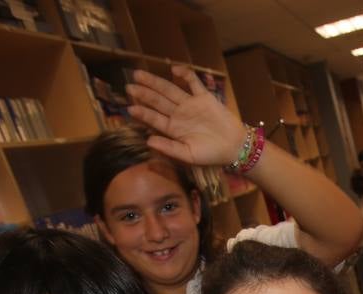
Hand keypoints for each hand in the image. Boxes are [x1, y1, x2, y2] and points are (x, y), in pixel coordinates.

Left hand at [126, 67, 245, 167]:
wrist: (234, 147)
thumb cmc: (211, 154)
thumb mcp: (189, 156)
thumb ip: (169, 149)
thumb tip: (148, 141)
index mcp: (174, 129)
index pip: (155, 118)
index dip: (143, 113)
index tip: (129, 108)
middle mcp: (179, 114)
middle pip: (158, 101)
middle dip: (144, 93)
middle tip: (128, 86)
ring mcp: (191, 104)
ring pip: (170, 89)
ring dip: (155, 82)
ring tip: (139, 75)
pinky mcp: (204, 97)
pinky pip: (193, 83)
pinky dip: (185, 75)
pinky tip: (174, 69)